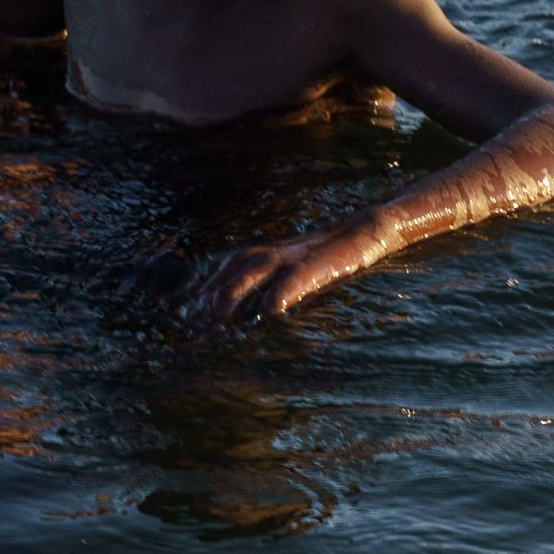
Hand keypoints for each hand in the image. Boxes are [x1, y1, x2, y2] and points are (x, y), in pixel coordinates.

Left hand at [183, 226, 377, 331]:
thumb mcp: (298, 274)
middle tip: (195, 322)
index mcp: (270, 255)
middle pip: (236, 265)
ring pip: (258, 266)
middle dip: (212, 291)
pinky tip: (271, 309)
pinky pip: (299, 275)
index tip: (184, 315)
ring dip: (234, 290)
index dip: (206, 289)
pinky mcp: (324, 261)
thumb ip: (275, 290)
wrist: (369, 231)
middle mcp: (278, 251)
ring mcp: (300, 254)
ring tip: (218, 317)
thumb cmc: (332, 260)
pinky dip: (283, 290)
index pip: (229, 268)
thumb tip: (252, 318)